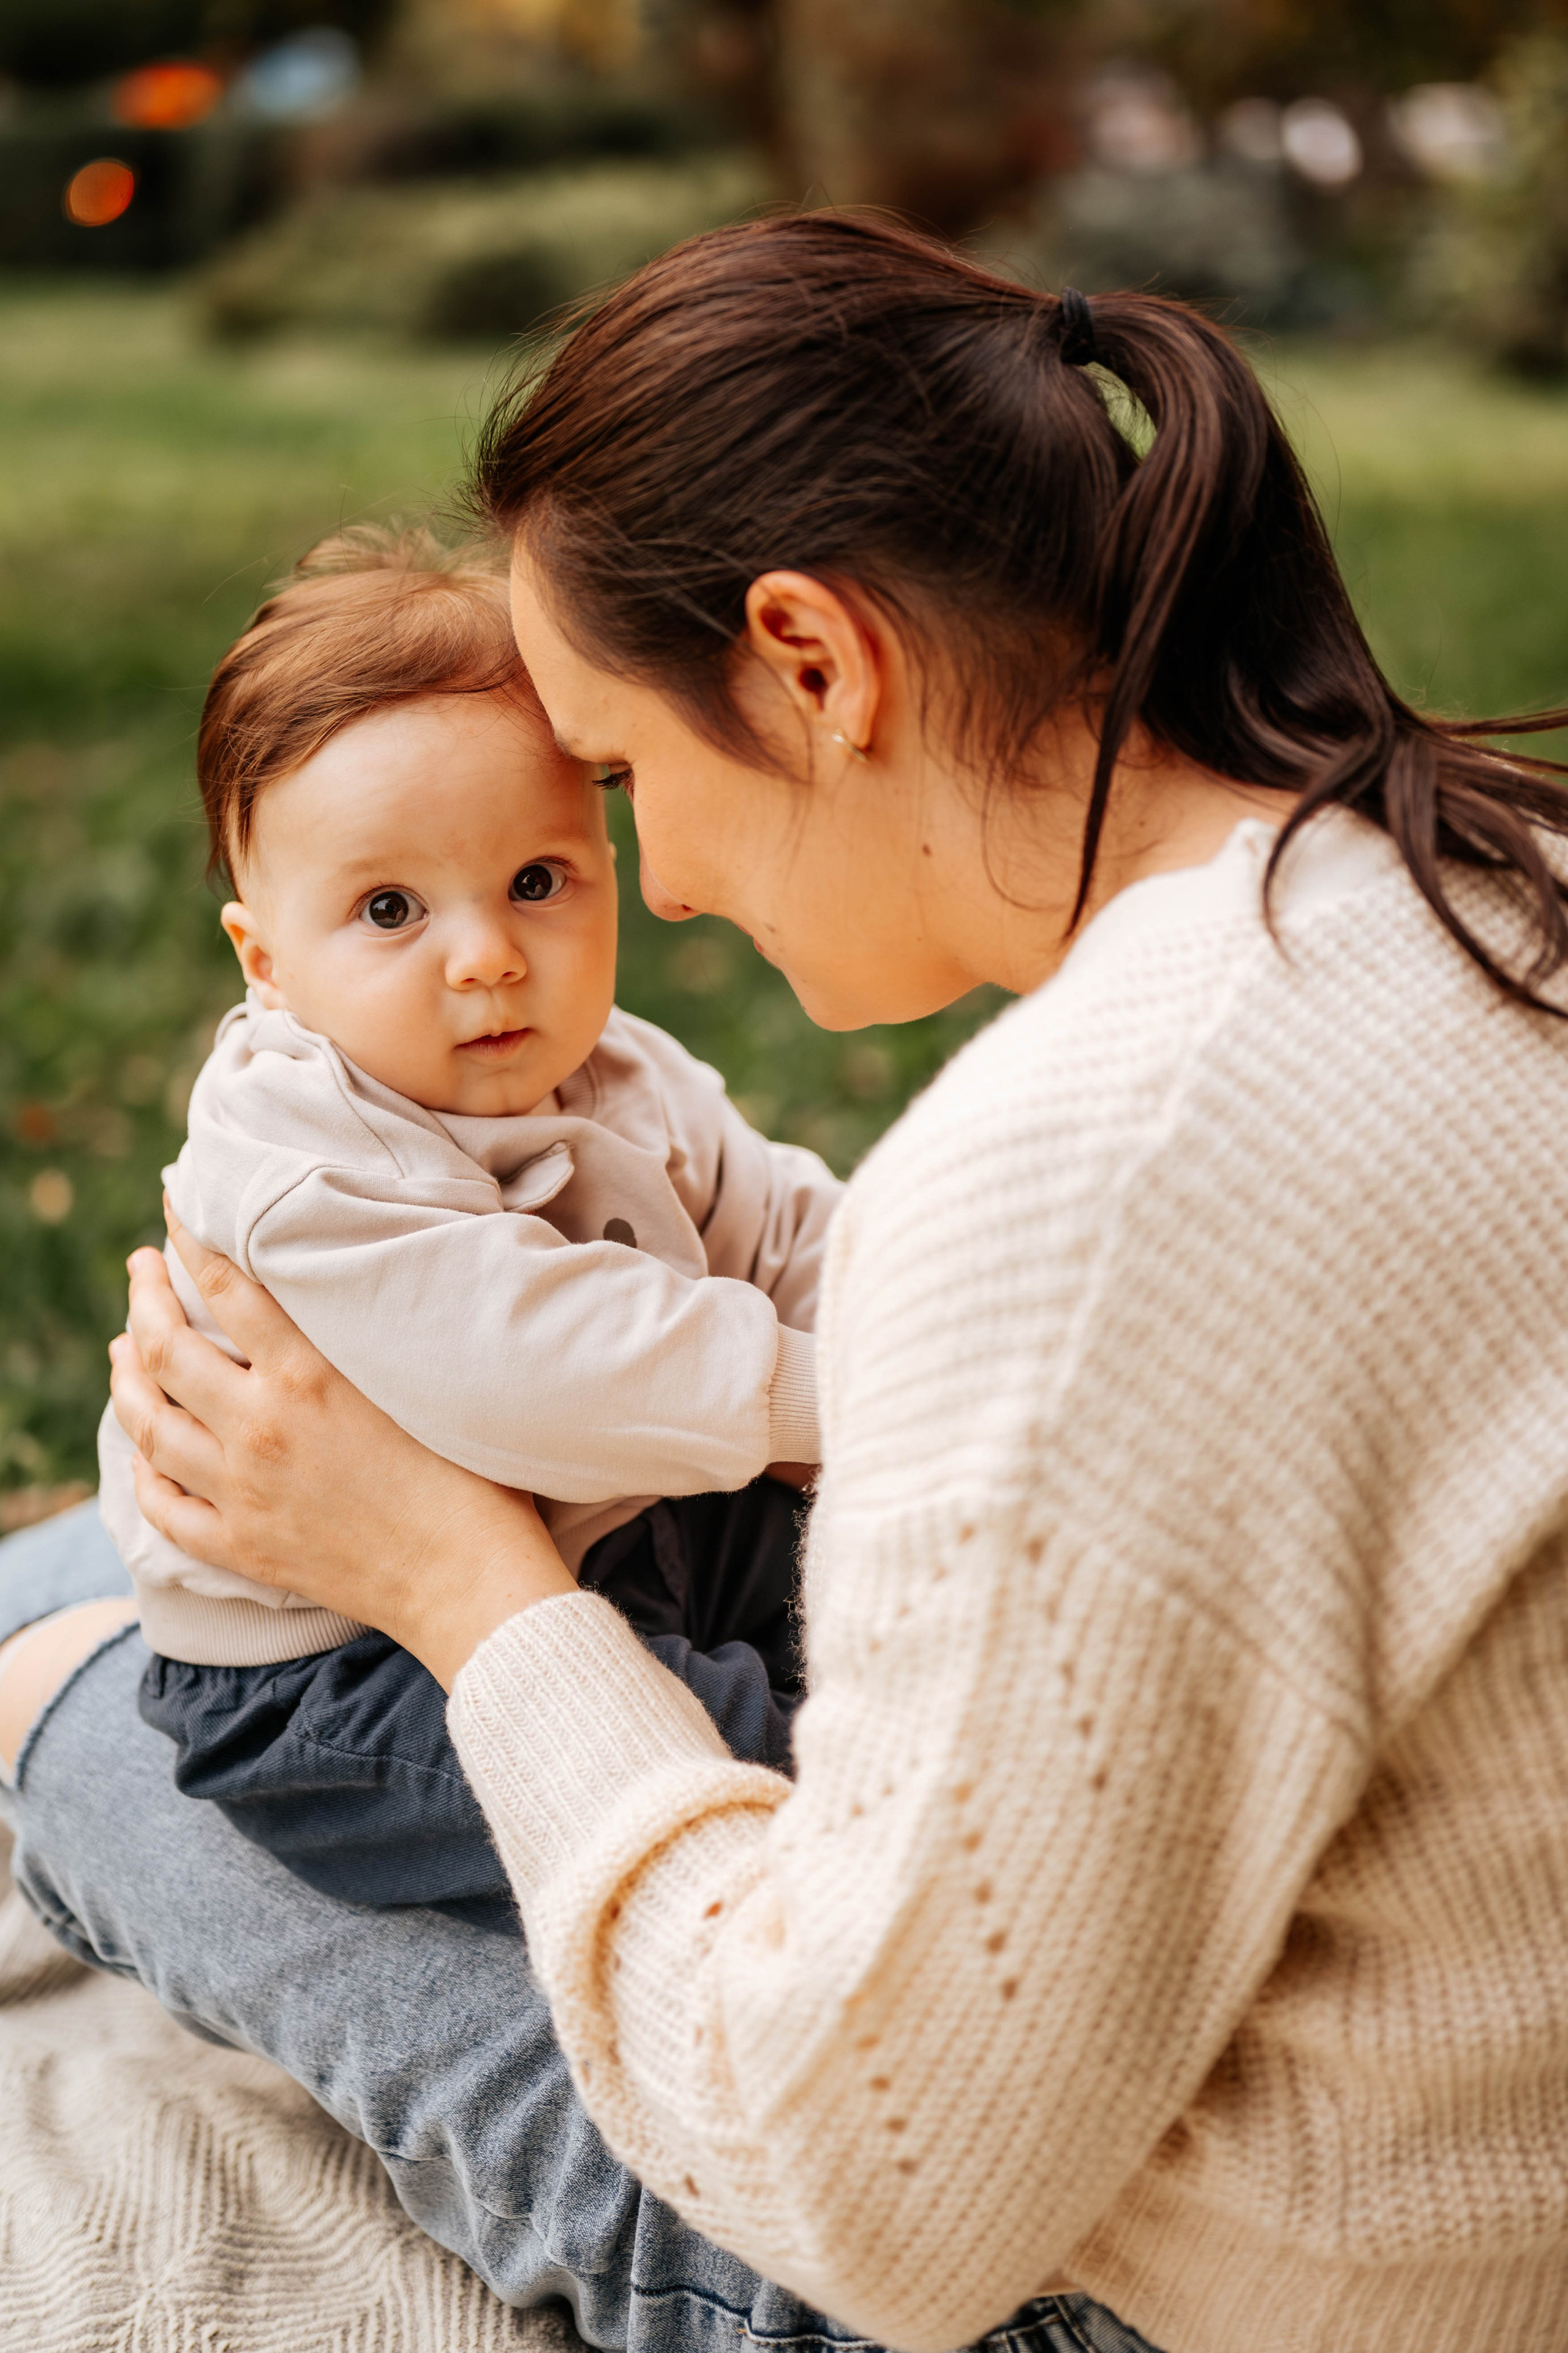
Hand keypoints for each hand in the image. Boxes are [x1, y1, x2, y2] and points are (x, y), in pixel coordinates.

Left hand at [109, 1209, 577, 1688]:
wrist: (465, 1577)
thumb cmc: (469, 1472)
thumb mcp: (416, 1377)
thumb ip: (361, 1331)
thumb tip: (330, 1282)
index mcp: (307, 1375)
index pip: (225, 1286)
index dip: (189, 1238)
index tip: (172, 1208)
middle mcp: (259, 1427)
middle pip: (165, 1348)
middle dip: (141, 1298)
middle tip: (138, 1270)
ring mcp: (240, 1491)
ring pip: (147, 1424)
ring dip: (125, 1377)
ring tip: (121, 1348)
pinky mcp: (241, 1546)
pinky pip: (163, 1505)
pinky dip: (141, 1471)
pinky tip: (141, 1452)